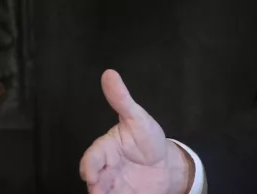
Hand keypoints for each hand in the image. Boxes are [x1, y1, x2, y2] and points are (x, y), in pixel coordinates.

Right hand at [79, 70, 193, 193]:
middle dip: (95, 185)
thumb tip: (109, 73)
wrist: (166, 164)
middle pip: (94, 179)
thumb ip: (121, 99)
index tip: (91, 174)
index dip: (90, 165)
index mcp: (105, 149)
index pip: (93, 157)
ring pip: (101, 192)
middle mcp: (105, 169)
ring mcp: (112, 186)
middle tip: (99, 190)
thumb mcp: (137, 118)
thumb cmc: (148, 138)